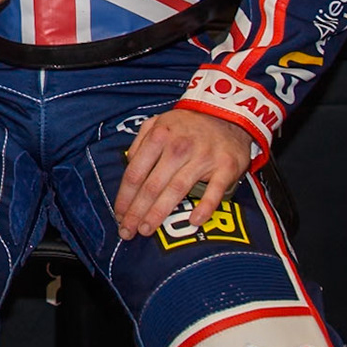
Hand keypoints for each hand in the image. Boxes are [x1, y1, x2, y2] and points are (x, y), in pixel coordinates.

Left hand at [113, 109, 252, 239]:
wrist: (227, 115)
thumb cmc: (187, 125)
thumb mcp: (157, 123)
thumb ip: (140, 144)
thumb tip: (128, 166)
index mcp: (159, 136)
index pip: (135, 173)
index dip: (125, 197)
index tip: (118, 215)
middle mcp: (179, 147)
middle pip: (152, 185)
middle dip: (137, 212)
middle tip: (128, 231)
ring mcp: (203, 158)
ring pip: (176, 190)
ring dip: (159, 213)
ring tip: (147, 230)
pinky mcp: (226, 167)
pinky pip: (214, 191)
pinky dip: (205, 207)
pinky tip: (194, 221)